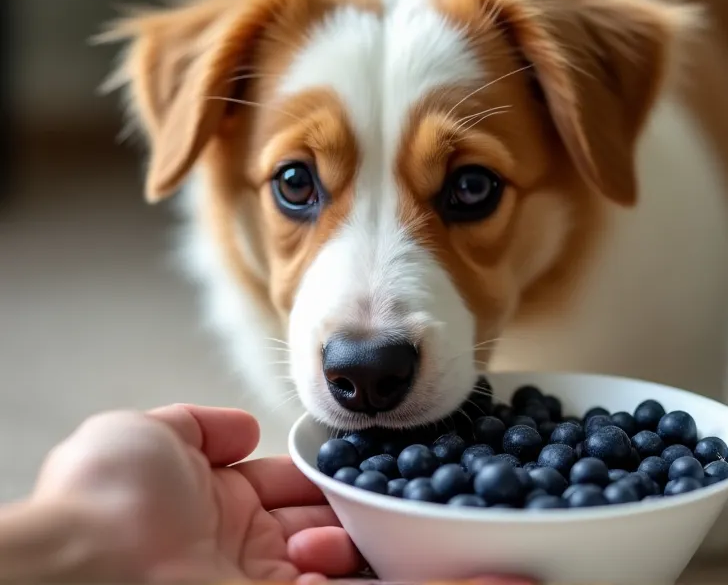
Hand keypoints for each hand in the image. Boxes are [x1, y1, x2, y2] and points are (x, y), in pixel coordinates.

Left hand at [31, 405, 360, 580]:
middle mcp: (240, 542)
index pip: (287, 482)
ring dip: (348, 545)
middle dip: (346, 508)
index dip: (320, 471)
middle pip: (315, 522)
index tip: (352, 462)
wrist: (90, 562)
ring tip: (330, 539)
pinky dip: (355, 583)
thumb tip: (248, 427)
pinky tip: (355, 565)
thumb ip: (200, 425)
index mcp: (218, 497)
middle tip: (370, 498)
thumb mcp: (148, 433)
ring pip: (329, 561)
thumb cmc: (110, 494)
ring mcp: (254, 579)